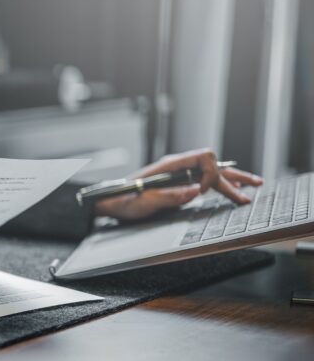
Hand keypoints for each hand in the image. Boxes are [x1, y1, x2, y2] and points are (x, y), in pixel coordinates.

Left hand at [94, 148, 262, 220]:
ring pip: (210, 174)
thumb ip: (168, 196)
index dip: (210, 173)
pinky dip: (219, 186)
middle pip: (212, 165)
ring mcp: (178, 176)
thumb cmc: (121, 200)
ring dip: (231, 180)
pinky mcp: (177, 185)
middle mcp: (177, 167)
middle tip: (253, 186)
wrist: (107, 202)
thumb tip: (194, 191)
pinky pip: (203, 182)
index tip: (203, 191)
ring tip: (252, 187)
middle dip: (233, 175)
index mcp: (170, 166)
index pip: (203, 158)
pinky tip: (230, 190)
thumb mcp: (142, 201)